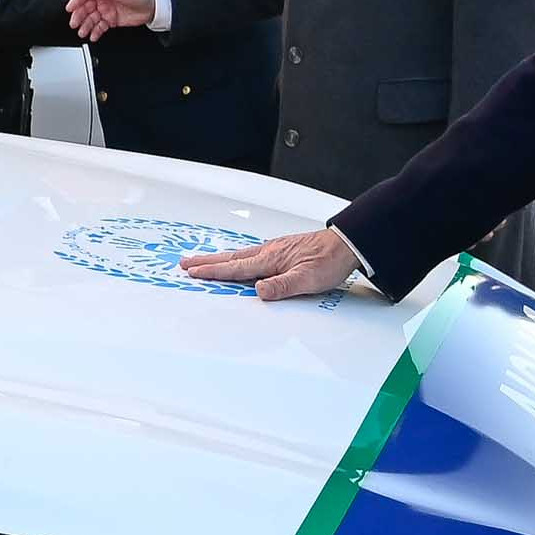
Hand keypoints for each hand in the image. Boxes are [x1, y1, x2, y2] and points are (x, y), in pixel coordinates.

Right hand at [68, 0, 157, 37]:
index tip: (70, 8)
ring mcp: (107, 10)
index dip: (76, 0)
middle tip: (75, 23)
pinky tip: (93, 35)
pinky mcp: (111, 20)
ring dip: (85, 25)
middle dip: (79, 16)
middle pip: (85, 7)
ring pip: (91, 19)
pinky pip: (100, 27)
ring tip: (83, 32)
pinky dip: (95, 32)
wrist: (154, 5)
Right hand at [179, 226, 362, 299]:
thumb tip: (258, 291)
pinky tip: (238, 258)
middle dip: (206, 261)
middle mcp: (269, 251)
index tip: (193, 272)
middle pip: (231, 258)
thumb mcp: (308, 279)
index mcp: (271, 260)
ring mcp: (275, 249)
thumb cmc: (330, 261)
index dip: (213, 272)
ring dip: (219, 258)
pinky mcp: (283, 249)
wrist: (348, 243)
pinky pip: (251, 253)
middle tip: (185, 262)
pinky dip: (236, 256)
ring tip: (202, 260)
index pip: (236, 268)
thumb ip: (282, 287)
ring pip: (240, 254)